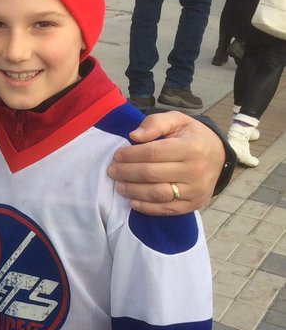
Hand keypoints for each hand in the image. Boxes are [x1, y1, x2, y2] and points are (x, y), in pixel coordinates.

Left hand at [107, 112, 224, 213]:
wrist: (218, 157)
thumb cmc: (192, 137)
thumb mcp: (178, 121)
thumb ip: (155, 123)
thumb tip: (134, 136)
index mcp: (192, 147)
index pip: (153, 153)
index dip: (131, 155)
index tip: (117, 156)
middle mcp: (195, 171)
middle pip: (151, 174)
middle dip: (126, 173)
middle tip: (112, 171)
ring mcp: (195, 190)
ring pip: (157, 194)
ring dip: (133, 191)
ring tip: (119, 186)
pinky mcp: (193, 205)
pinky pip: (165, 209)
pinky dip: (146, 207)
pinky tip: (132, 201)